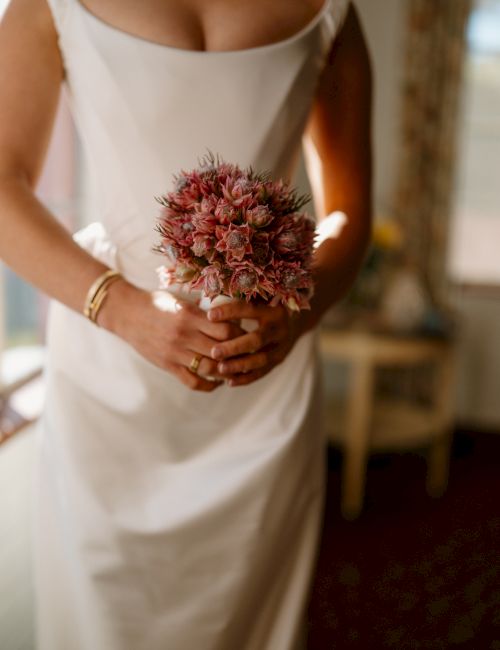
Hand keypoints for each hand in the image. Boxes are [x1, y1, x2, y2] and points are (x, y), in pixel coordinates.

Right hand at [98, 279, 245, 391]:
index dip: (240, 333)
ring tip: (236, 368)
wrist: (127, 314)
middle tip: (248, 353)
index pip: (225, 329)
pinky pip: (193, 381)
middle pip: (222, 349)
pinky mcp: (168, 365)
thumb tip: (231, 318)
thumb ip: (203, 312)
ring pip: (210, 368)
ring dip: (227, 371)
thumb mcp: (181, 301)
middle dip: (238, 353)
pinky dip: (209, 385)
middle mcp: (184, 335)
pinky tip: (217, 382)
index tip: (247, 334)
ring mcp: (175, 352)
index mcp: (190, 315)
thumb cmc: (157, 303)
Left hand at [207, 301, 308, 386]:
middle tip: (214, 352)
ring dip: (239, 365)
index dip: (230, 312)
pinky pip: (262, 372)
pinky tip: (230, 382)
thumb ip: (238, 302)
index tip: (209, 315)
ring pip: (260, 359)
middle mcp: (279, 328)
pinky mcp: (279, 360)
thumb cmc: (266, 306)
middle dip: (234, 347)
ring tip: (220, 368)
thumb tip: (208, 301)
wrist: (295, 321)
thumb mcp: (259, 300)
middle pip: (256, 339)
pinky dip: (246, 378)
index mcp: (272, 309)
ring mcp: (281, 346)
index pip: (250, 309)